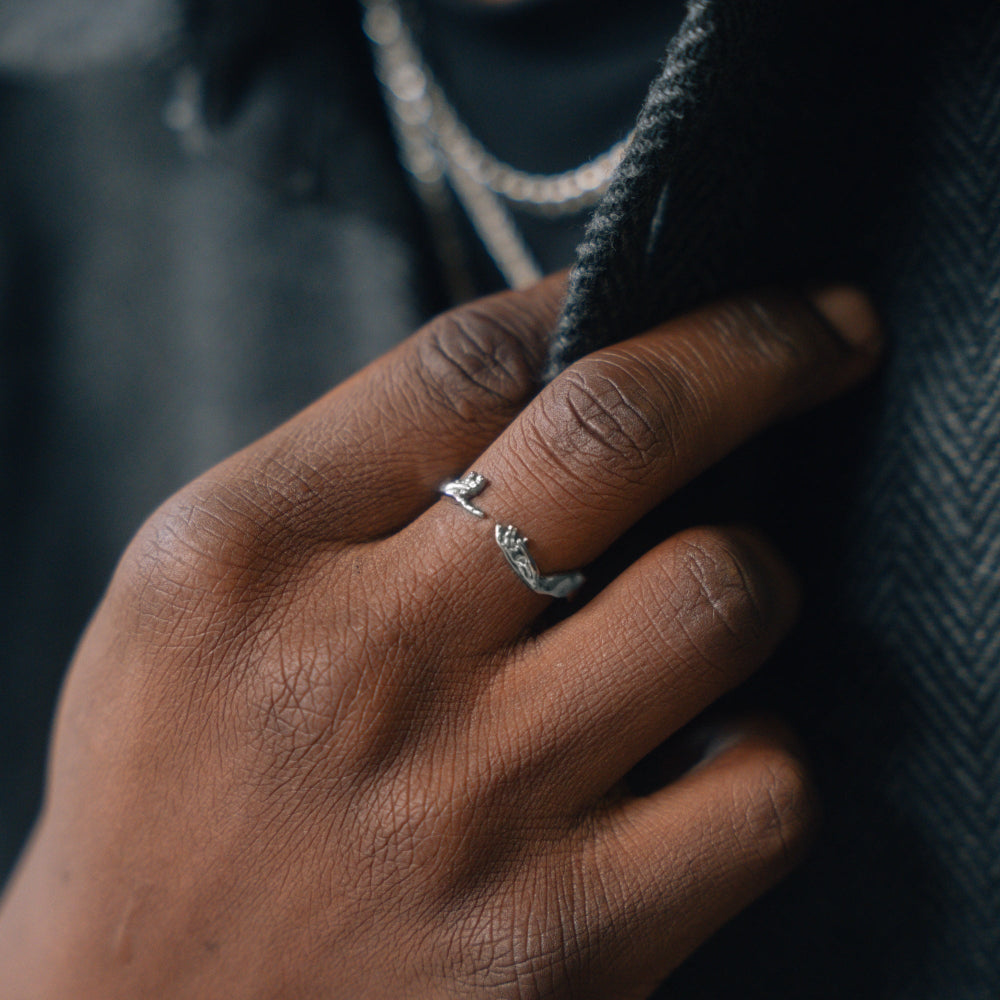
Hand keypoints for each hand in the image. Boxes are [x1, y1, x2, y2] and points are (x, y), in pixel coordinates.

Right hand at [0, 276, 878, 997]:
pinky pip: (761, 792)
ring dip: (745, 568)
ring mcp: (476, 806)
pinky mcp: (568, 939)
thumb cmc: (166, 799)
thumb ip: (342, 482)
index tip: (651, 293)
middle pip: (619, 428)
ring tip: (709, 590)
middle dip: (757, 346)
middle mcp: (362, 667)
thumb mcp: (188, 602)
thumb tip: (530, 385)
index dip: (587, 298)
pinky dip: (759, 750)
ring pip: (720, 595)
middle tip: (825, 325)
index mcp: (246, 558)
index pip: (465, 359)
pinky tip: (702, 752)